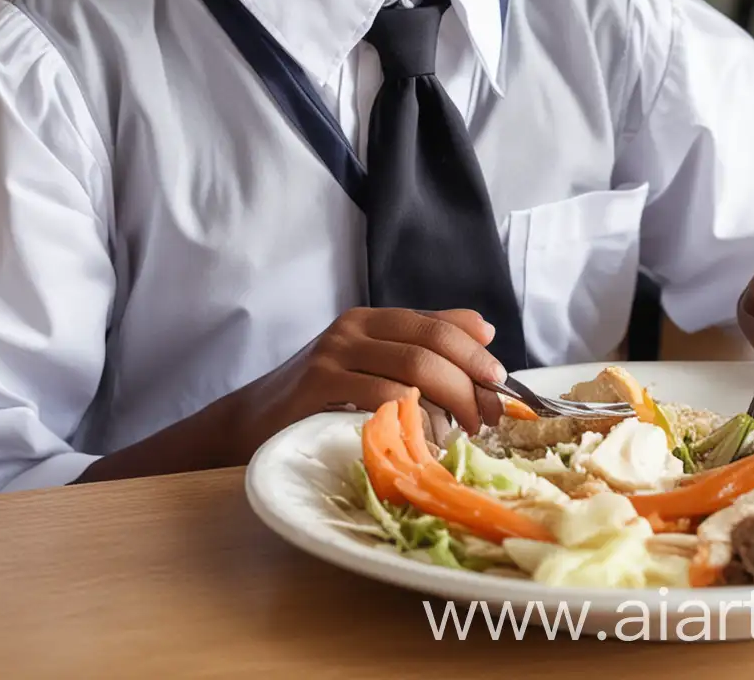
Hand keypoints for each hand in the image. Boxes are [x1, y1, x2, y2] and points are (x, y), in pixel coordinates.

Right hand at [227, 307, 504, 459]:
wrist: (253, 420)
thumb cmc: (320, 397)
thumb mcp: (372, 363)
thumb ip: (420, 345)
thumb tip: (485, 330)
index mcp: (372, 319)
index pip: (436, 325)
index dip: (474, 351)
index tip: (500, 381)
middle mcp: (353, 328)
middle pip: (429, 346)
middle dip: (469, 380)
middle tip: (488, 415)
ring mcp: (333, 355)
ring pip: (411, 369)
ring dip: (449, 400)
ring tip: (466, 430)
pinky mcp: (316, 386)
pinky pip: (378, 396)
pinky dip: (410, 415)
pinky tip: (424, 435)